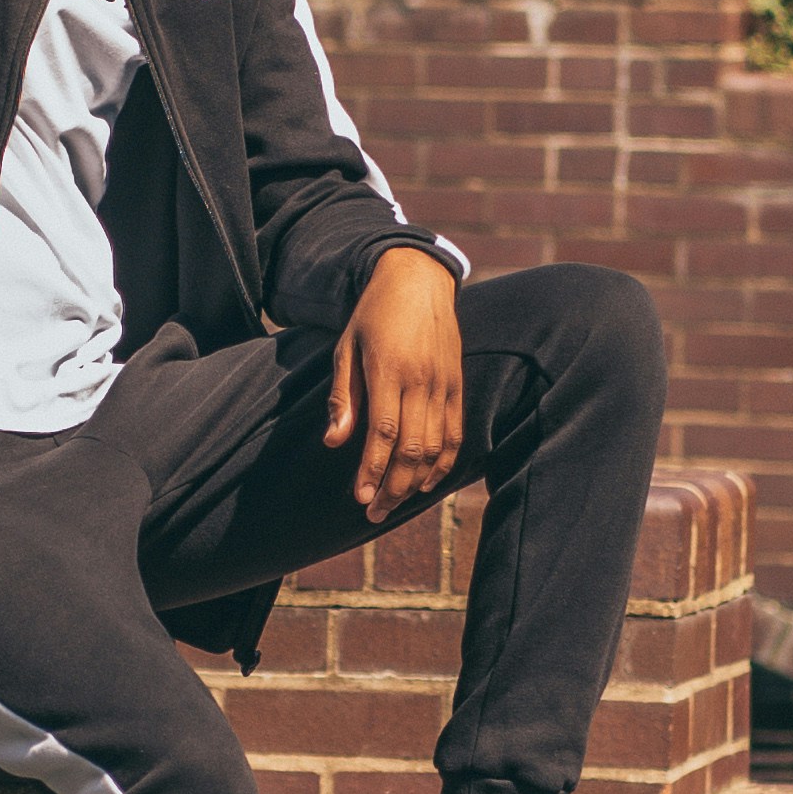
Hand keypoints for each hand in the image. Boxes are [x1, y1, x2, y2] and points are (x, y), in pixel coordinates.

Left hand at [324, 249, 462, 525]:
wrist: (418, 279)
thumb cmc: (373, 315)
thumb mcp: (346, 348)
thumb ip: (343, 396)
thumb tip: (334, 442)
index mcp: (389, 371)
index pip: (383, 434)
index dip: (372, 470)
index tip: (360, 497)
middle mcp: (421, 381)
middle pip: (412, 449)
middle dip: (393, 488)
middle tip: (374, 513)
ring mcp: (444, 384)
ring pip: (435, 447)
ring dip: (415, 482)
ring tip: (394, 505)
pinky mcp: (458, 385)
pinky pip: (455, 433)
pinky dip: (442, 463)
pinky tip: (426, 483)